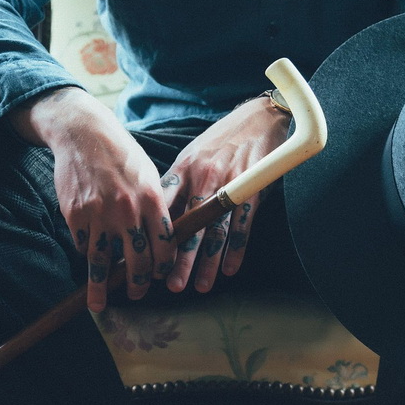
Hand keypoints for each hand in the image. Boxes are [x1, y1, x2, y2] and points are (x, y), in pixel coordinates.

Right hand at [8, 87, 176, 311]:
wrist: (84, 135)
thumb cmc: (122, 156)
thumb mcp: (149, 176)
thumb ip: (157, 207)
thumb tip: (164, 240)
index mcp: (152, 200)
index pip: (164, 245)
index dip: (164, 267)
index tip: (160, 277)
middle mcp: (128, 210)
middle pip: (136, 259)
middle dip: (137, 283)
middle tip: (136, 293)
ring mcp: (99, 214)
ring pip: (103, 261)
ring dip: (102, 285)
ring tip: (100, 303)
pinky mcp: (75, 214)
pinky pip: (83, 244)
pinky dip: (87, 254)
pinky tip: (89, 258)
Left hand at [162, 96, 289, 292]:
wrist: (259, 118)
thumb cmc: (221, 139)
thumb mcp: (191, 155)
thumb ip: (176, 184)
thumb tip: (158, 216)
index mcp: (184, 170)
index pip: (163, 208)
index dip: (153, 235)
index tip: (145, 259)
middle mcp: (204, 179)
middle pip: (189, 227)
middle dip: (179, 260)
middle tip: (170, 285)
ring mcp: (229, 187)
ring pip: (215, 232)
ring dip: (207, 263)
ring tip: (200, 286)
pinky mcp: (252, 191)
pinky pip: (242, 226)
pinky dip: (236, 250)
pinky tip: (229, 269)